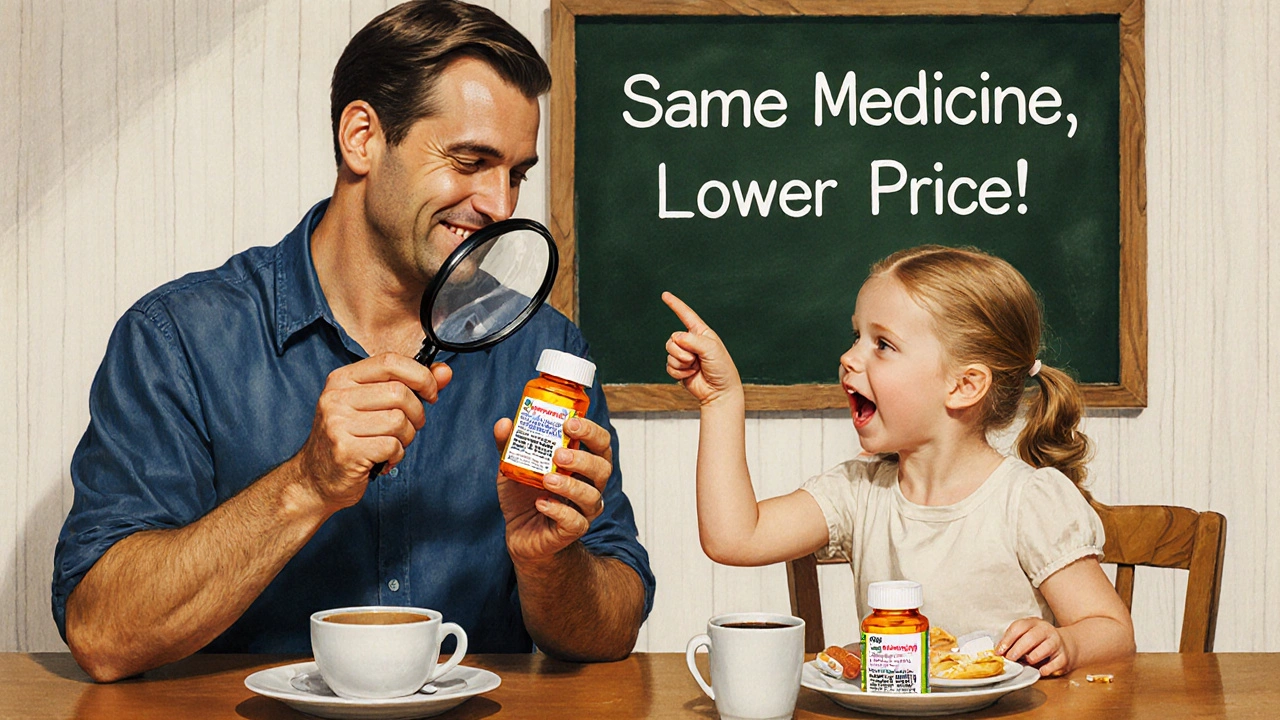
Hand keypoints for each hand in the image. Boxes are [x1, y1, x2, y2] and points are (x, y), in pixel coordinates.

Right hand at [296, 352, 451, 510]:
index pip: (390, 362)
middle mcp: (336, 397)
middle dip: (416, 413)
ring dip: (406, 437)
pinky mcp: (345, 451)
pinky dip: (397, 455)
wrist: (316, 479)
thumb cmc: (351, 438)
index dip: (420, 375)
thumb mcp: (374, 405)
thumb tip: (445, 372)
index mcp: (343, 379)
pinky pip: (392, 446)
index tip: (431, 393)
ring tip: (392, 444)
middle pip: (399, 393)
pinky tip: (384, 459)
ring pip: (398, 421)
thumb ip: (411, 385)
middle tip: (409, 427)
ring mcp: (337, 424)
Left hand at [494, 415, 612, 565]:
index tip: (570, 424)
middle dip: (583, 459)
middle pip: (603, 468)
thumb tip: (504, 423)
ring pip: (591, 496)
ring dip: (570, 485)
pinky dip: (559, 511)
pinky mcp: (573, 530)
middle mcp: (590, 485)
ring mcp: (584, 509)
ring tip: (547, 479)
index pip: (600, 443)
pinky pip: (575, 522)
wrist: (519, 532)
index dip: (591, 431)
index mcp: (582, 463)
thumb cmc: (523, 494)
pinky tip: (541, 503)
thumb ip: (510, 444)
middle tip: (559, 455)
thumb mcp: (514, 465)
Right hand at [661, 292, 741, 404]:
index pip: (686, 315)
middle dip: (681, 351)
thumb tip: (675, 338)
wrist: (719, 391)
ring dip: (681, 362)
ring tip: (694, 367)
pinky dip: (678, 372)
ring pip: (669, 352)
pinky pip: (669, 366)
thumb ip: (692, 340)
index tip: (665, 295)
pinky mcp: (679, 368)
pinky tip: (690, 375)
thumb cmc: (721, 368)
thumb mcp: (711, 349)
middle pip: (672, 338)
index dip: (675, 305)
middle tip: (695, 359)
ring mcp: (684, 355)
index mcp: (701, 333)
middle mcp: (691, 342)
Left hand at [998, 617, 1072, 676]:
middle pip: (1031, 638)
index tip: (999, 651)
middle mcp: (1046, 630)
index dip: (1007, 640)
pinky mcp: (1064, 657)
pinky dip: (1045, 669)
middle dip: (1018, 650)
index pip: (1018, 627)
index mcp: (1033, 623)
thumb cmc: (1040, 642)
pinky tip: (1039, 670)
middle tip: (1010, 659)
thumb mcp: (1026, 635)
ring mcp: (1057, 643)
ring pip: (1044, 649)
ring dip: (1032, 658)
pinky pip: (1054, 664)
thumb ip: (1013, 642)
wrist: (1067, 645)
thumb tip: (999, 652)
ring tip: (1027, 662)